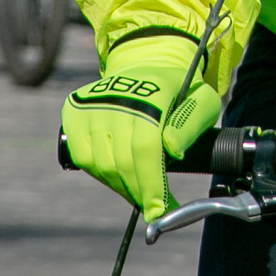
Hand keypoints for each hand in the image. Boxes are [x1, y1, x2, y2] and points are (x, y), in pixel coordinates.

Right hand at [59, 39, 222, 218]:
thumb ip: (190, 124)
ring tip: (138, 191)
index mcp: (150, 94)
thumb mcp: (202, 101)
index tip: (160, 211)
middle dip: (140, 192)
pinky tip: (117, 176)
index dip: (152, 184)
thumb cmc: (179, 91)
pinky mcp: (74, 111)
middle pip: (122, 161)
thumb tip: (172, 151)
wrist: (146, 63)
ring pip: (101, 164)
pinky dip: (100, 174)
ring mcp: (91, 104)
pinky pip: (83, 157)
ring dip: (121, 186)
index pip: (145, 147)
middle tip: (154, 207)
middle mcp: (115, 97)